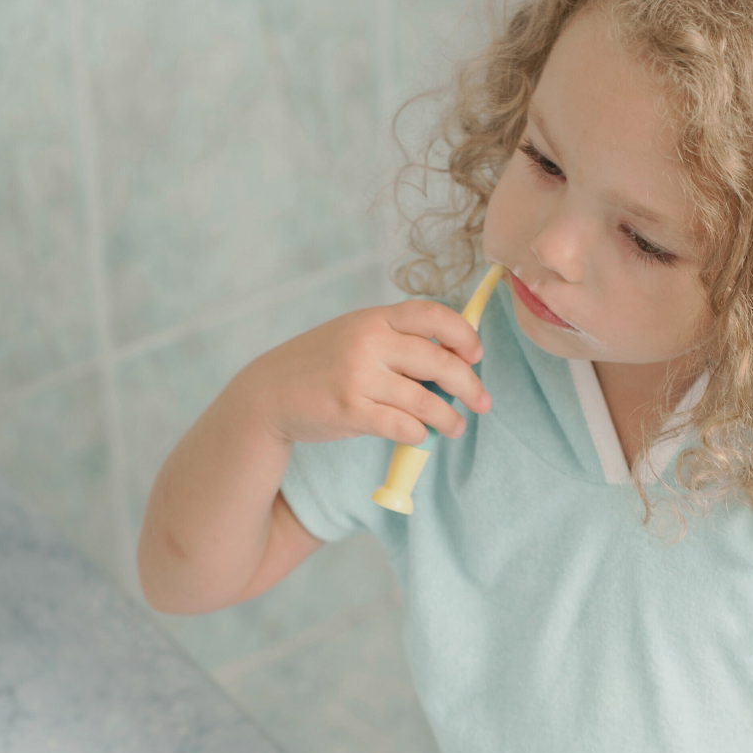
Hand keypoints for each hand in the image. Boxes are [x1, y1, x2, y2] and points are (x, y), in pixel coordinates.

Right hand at [245, 299, 491, 447]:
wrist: (269, 393)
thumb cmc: (323, 365)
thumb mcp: (357, 337)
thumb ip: (397, 341)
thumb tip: (455, 363)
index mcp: (375, 318)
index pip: (432, 315)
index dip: (463, 334)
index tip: (477, 354)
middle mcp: (368, 342)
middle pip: (440, 362)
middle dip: (470, 385)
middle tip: (483, 401)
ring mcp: (358, 377)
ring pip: (426, 401)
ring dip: (450, 419)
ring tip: (457, 427)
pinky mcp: (351, 411)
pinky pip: (403, 426)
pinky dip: (420, 434)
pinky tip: (422, 436)